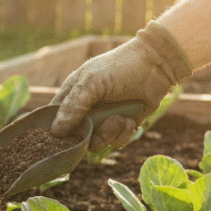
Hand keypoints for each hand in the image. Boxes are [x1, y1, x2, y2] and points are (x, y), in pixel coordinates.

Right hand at [50, 21, 191, 151]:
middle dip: (89, 135)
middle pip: (76, 137)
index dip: (57, 130)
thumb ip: (72, 107)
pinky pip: (115, 143)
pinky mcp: (122, 126)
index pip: (54, 118)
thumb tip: (56, 132)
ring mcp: (104, 120)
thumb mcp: (90, 83)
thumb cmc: (119, 68)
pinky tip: (130, 121)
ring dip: (109, 134)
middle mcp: (86, 110)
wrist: (156, 66)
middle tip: (99, 125)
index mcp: (73, 95)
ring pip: (96, 143)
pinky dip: (123, 135)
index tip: (64, 136)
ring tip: (120, 119)